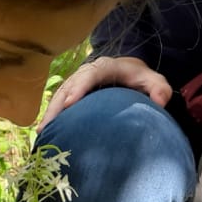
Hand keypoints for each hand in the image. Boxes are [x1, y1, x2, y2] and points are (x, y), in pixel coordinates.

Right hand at [40, 56, 171, 128]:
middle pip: (68, 87)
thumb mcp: (155, 81)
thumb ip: (160, 89)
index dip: (79, 88)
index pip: (90, 75)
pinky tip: (45, 133)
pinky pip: (60, 103)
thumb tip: (159, 102)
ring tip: (41, 132)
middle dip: (57, 105)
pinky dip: (52, 116)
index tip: (70, 104)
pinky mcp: (74, 93)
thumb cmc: (141, 79)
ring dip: (50, 113)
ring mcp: (78, 83)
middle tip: (48, 124)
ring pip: (60, 96)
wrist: (130, 73)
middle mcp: (87, 73)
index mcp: (105, 67)